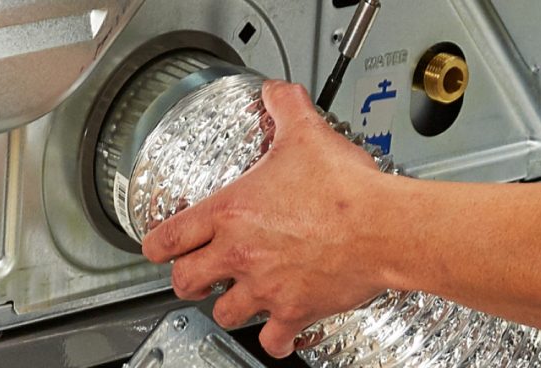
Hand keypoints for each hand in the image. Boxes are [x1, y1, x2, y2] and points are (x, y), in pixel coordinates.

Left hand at [142, 80, 398, 357]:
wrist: (383, 227)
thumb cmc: (345, 189)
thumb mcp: (306, 135)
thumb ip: (285, 107)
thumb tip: (277, 92)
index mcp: (231, 213)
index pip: (169, 237)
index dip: (156, 245)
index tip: (159, 248)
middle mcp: (240, 253)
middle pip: (186, 281)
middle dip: (186, 280)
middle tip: (195, 276)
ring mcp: (266, 287)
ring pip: (225, 313)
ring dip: (226, 307)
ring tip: (236, 299)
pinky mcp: (295, 310)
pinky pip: (273, 339)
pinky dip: (273, 339)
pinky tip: (277, 332)